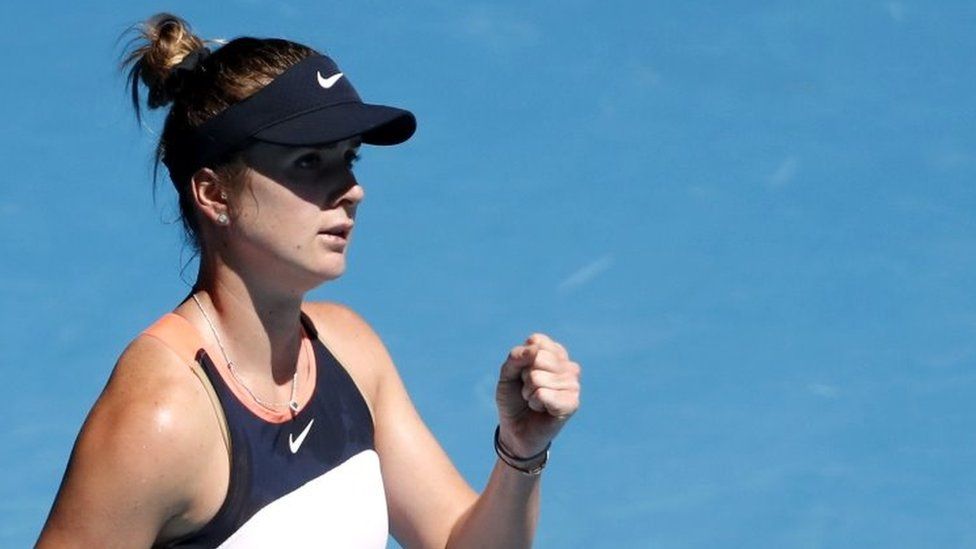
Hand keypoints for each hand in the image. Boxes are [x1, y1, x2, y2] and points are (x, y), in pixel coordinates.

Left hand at [496, 333, 580, 457]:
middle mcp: (568, 366)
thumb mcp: (507, 373)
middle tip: (529, 390)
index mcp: (555, 353)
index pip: (537, 342)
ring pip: (538, 378)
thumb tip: (535, 350)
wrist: (515, 430)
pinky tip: (542, 410)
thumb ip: (516, 357)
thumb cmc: (514, 399)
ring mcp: (573, 384)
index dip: (522, 360)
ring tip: (535, 401)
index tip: (523, 374)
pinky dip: (535, 403)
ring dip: (529, 393)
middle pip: (538, 358)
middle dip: (525, 377)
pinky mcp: (572, 403)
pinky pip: (543, 395)